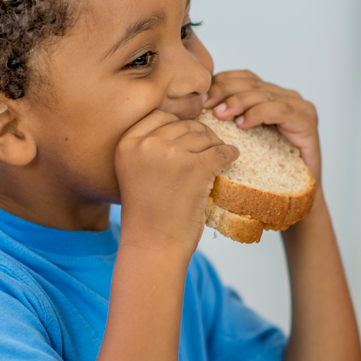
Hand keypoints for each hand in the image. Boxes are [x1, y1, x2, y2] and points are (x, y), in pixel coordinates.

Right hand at [114, 110, 238, 253]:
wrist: (153, 245)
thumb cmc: (147, 214)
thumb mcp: (134, 172)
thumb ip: (150, 147)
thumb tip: (185, 125)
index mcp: (127, 143)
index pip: (160, 116)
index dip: (178, 125)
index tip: (188, 136)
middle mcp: (146, 144)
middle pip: (184, 125)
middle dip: (199, 135)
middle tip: (209, 147)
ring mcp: (171, 154)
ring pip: (204, 136)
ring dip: (215, 145)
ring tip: (219, 155)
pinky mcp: (195, 168)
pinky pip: (221, 151)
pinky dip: (229, 153)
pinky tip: (232, 157)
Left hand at [203, 70, 321, 179]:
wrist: (292, 195)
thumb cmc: (262, 170)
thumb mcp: (238, 140)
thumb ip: (226, 119)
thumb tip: (197, 107)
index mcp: (269, 95)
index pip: (243, 78)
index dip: (222, 82)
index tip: (202, 98)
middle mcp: (286, 96)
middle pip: (252, 83)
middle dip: (226, 91)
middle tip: (207, 105)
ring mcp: (299, 106)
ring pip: (264, 94)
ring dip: (239, 101)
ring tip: (221, 114)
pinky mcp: (307, 120)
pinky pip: (281, 109)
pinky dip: (259, 113)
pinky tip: (244, 123)